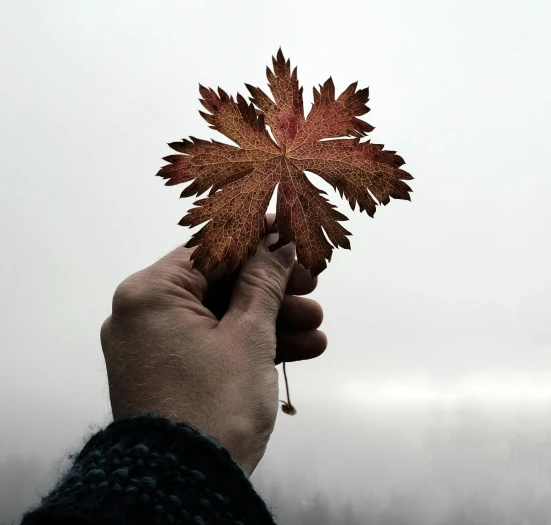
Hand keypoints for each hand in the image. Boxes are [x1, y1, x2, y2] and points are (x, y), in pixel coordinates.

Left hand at [100, 221, 326, 475]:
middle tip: (313, 281)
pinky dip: (249, 345)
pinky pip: (209, 345)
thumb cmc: (214, 404)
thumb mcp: (248, 336)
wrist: (181, 492)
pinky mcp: (164, 374)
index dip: (256, 236)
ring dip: (269, 318)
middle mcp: (141, 314)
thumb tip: (277, 244)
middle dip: (271, 285)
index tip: (291, 230)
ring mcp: (151, 347)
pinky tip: (300, 348)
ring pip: (218, 316)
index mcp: (150, 293)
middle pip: (217, 283)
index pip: (210, 247)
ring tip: (316, 325)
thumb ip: (264, 282)